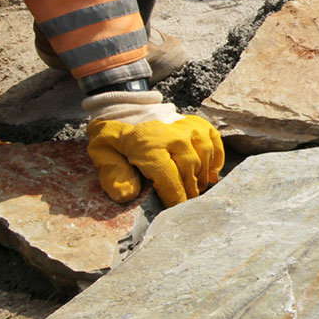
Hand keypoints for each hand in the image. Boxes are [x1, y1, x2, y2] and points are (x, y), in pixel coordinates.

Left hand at [84, 90, 223, 205]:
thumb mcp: (102, 153)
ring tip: (194, 188)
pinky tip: (210, 173)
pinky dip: (216, 160)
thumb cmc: (114, 135)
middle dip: (189, 191)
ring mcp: (187, 127)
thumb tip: (127, 195)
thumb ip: (113, 174)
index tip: (174, 211)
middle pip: (190, 170)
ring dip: (201, 178)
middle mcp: (172, 134)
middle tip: (184, 203)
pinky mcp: (198, 123)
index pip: (169, 178)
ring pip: (204, 158)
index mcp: (148, 144)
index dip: (175, 198)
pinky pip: (215, 143)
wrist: (125, 107)